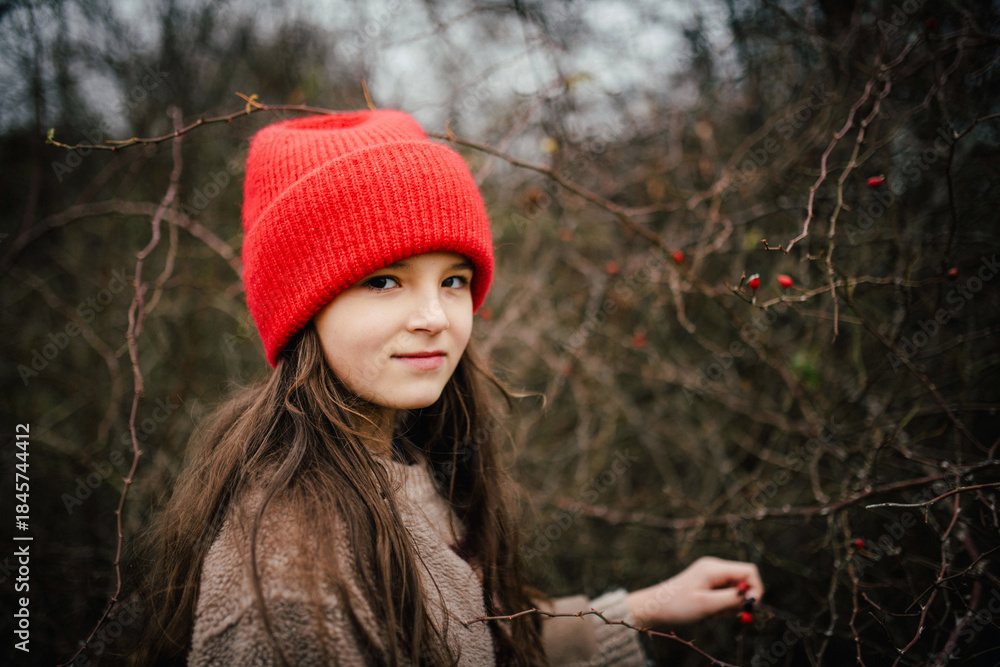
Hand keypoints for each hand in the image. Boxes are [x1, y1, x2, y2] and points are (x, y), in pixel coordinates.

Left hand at [626, 556, 763, 626]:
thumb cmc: (677, 605)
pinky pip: (725, 593)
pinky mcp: (707, 582)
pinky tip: (709, 611)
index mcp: (714, 568)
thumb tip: (752, 596)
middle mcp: (714, 567)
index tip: (749, 607)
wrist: (654, 607)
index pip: (749, 572)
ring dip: (730, 605)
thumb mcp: (706, 605)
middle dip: (740, 600)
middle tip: (724, 613)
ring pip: (735, 589)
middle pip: (743, 581)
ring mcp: (711, 574)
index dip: (755, 589)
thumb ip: (731, 599)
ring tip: (712, 613)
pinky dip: (722, 605)